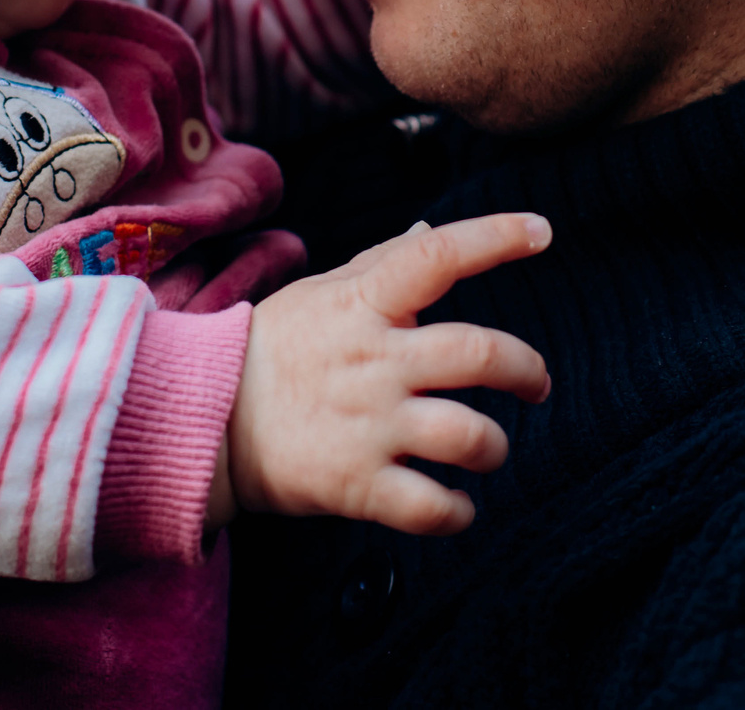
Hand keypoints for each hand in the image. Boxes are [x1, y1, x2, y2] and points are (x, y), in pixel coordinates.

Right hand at [214, 214, 552, 536]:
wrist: (203, 418)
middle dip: (527, 370)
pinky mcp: (356, 485)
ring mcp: (368, 425)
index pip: (438, 255)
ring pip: (470, 437)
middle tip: (536, 383)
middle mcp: (374, 361)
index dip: (497, 237)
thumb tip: (429, 232)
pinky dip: (458, 512)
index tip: (541, 231)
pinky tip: (459, 504)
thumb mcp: (320, 293)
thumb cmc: (272, 349)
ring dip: (496, 447)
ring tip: (488, 449)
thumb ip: (381, 264)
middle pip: (479, 354)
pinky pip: (432, 507)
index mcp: (363, 304)